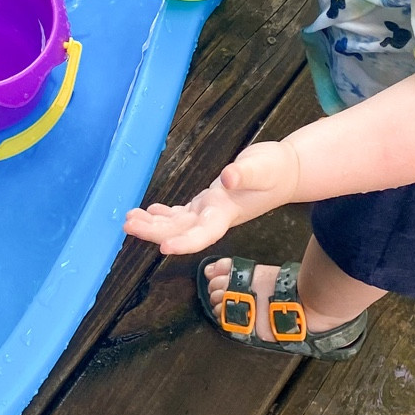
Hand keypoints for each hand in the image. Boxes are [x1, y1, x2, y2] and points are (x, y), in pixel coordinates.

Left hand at [123, 140, 300, 253]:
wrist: (286, 172)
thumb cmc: (276, 169)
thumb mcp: (264, 167)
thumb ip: (246, 173)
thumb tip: (228, 178)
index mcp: (227, 212)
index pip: (204, 233)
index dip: (184, 242)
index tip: (163, 248)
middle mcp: (215, 216)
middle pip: (181, 231)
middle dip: (154, 231)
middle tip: (127, 224)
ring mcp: (210, 211)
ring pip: (177, 223)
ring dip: (153, 224)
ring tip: (129, 219)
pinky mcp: (208, 202)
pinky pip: (182, 213)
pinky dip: (164, 214)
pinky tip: (150, 211)